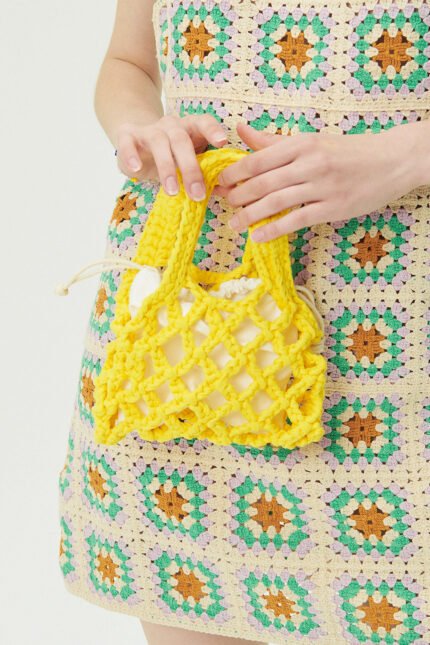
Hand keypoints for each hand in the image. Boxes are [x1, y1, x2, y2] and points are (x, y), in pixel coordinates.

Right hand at [115, 113, 226, 200]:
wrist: (137, 142)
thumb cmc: (170, 156)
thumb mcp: (187, 160)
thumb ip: (201, 169)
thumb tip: (222, 190)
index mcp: (189, 128)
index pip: (203, 122)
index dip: (212, 130)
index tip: (222, 142)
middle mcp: (171, 125)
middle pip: (182, 140)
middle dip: (190, 168)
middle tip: (197, 194)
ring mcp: (149, 129)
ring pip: (159, 143)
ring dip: (167, 168)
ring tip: (172, 191)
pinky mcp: (127, 136)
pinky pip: (128, 144)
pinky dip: (131, 156)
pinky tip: (136, 170)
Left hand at [216, 121, 420, 240]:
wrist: (390, 161)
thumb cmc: (346, 151)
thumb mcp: (311, 140)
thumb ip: (273, 141)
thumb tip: (241, 130)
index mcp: (302, 144)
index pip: (259, 160)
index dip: (235, 173)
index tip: (219, 183)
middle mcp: (310, 163)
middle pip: (264, 182)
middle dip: (238, 195)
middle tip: (222, 204)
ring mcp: (322, 187)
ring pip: (277, 202)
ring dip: (250, 215)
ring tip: (233, 224)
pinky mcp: (333, 208)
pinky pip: (296, 220)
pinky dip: (274, 230)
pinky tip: (257, 237)